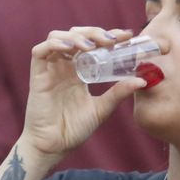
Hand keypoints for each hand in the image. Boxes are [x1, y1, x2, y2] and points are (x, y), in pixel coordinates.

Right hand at [22, 28, 145, 160]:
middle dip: (94, 32)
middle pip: (76, 34)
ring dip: (76, 36)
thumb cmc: (73, 129)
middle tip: (111, 40)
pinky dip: (54, 44)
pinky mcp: (37, 75)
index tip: (127, 35)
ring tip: (92, 45)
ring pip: (58, 37)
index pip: (93, 44)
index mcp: (79, 70)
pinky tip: (70, 49)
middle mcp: (64, 65)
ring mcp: (50, 69)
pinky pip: (40, 51)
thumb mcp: (102, 109)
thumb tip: (142, 80)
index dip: (108, 35)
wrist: (54, 147)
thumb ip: (118, 93)